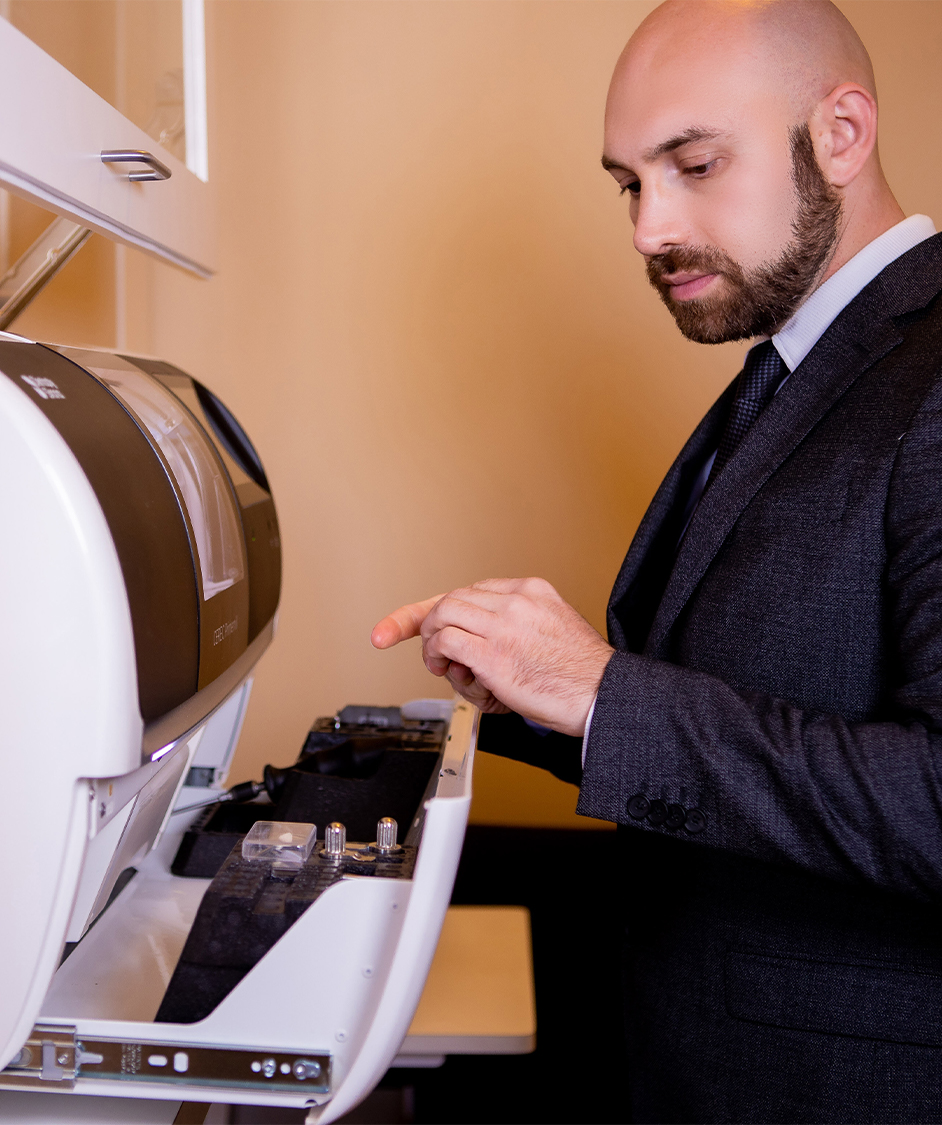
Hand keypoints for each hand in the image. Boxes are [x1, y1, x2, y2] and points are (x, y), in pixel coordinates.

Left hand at [371, 578, 612, 735]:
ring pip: (443, 614)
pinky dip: (438, 656)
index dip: (435, 606)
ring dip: (432, 642)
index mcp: (531, 590)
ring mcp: (503, 626)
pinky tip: (447, 669)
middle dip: (428, 624)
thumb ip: (516, 624)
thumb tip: (479, 637)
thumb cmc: (580, 673)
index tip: (409, 622)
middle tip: (434, 651)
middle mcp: (515, 601)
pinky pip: (447, 643)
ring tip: (441, 662)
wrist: (602, 694)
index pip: (471, 590)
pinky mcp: (493, 655)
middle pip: (451, 599)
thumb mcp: (552, 626)